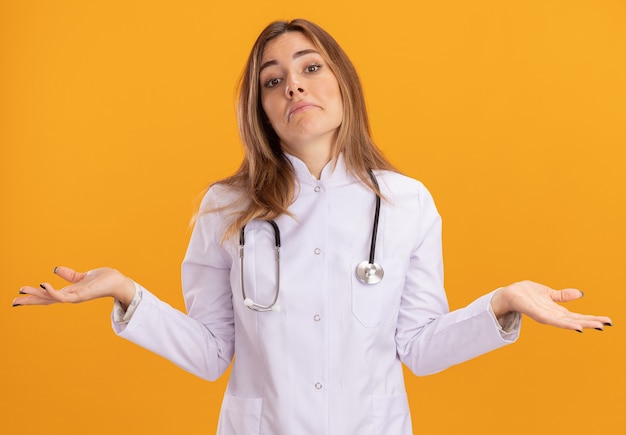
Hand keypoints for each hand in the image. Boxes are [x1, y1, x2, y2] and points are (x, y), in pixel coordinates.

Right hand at [12, 266, 135, 308]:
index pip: (47, 296)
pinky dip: (53, 291)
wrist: (117, 282)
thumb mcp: (82, 276)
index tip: (18, 298)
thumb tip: (54, 269)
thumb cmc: (103, 280)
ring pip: (51, 298)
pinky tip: (43, 284)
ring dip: (37, 295)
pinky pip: (64, 295)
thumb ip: (69, 275)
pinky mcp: (81, 295)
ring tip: (23, 290)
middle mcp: (70, 297)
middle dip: (30, 301)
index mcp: (69, 292)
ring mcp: (75, 297)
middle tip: (14, 301)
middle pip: (46, 300)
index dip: (33, 297)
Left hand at [491, 280, 612, 331]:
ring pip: (567, 321)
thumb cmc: (527, 294)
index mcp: (557, 311)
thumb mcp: (549, 293)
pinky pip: (553, 320)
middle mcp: (553, 315)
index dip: (592, 318)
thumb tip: (580, 294)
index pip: (578, 316)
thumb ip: (563, 296)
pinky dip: (565, 323)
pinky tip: (576, 327)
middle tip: (608, 324)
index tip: (607, 321)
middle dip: (591, 322)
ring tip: (597, 326)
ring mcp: (546, 316)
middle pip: (576, 320)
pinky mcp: (537, 314)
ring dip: (582, 324)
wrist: (510, 294)